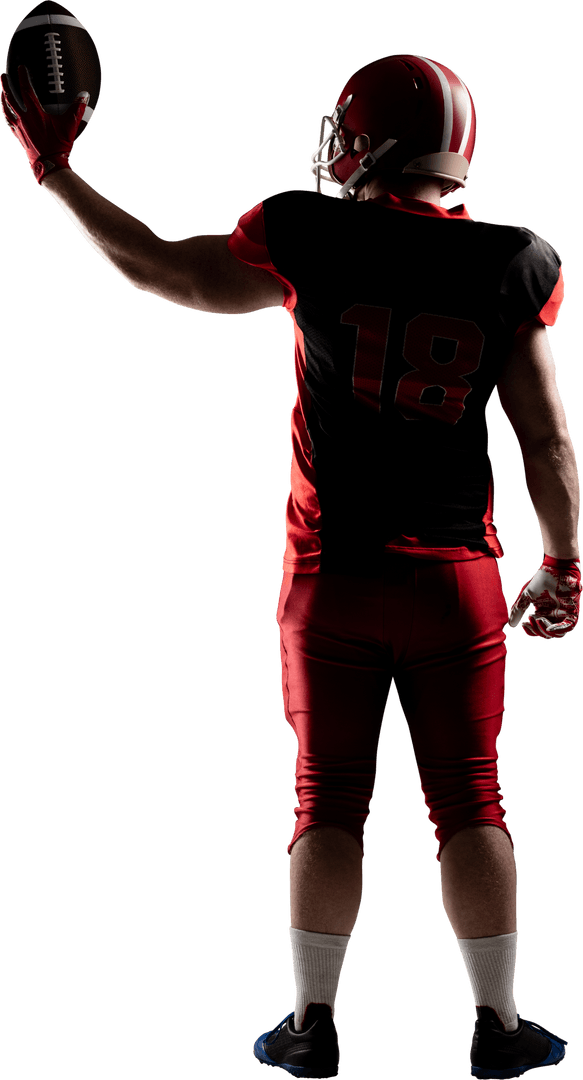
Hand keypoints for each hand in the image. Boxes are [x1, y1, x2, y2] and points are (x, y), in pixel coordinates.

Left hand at [0, 65, 87, 183]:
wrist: (50, 164)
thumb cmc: (59, 145)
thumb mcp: (70, 125)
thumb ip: (77, 109)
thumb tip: (84, 96)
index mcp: (35, 113)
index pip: (25, 89)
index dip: (22, 76)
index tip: (21, 68)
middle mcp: (24, 119)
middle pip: (10, 97)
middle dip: (5, 84)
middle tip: (3, 75)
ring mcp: (19, 128)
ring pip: (6, 109)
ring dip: (3, 98)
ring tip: (2, 91)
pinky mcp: (19, 136)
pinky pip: (9, 122)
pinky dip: (7, 114)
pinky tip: (7, 113)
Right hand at [508, 554, 580, 638]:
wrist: (554, 569)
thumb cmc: (541, 580)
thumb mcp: (526, 596)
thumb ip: (518, 610)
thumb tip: (511, 624)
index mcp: (543, 613)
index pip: (537, 630)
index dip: (530, 631)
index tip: (523, 624)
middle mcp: (554, 616)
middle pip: (546, 634)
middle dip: (536, 630)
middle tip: (530, 619)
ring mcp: (563, 614)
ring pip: (557, 633)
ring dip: (545, 630)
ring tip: (538, 620)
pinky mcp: (572, 611)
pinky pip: (568, 626)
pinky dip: (558, 629)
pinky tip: (549, 628)